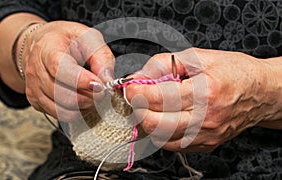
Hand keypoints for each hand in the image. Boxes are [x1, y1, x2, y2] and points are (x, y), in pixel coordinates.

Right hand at [22, 21, 114, 120]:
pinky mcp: (35, 101)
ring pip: (61, 109)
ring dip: (83, 107)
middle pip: (62, 94)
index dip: (81, 81)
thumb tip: (107, 80)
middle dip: (88, 98)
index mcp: (48, 49)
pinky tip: (81, 100)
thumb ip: (102, 57)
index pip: (60, 69)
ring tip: (92, 96)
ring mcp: (33, 87)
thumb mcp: (89, 38)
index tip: (99, 85)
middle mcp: (36, 70)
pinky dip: (75, 112)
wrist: (43, 44)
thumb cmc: (68, 40)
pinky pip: (58, 115)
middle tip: (101, 92)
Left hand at [126, 48, 279, 151]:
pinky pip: (172, 144)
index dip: (136, 91)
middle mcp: (205, 118)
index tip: (129, 86)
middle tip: (135, 96)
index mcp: (204, 92)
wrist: (260, 93)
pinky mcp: (206, 145)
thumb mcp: (199, 57)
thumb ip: (165, 63)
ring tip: (149, 106)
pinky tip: (163, 117)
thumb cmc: (233, 71)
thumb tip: (139, 76)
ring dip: (147, 121)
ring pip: (160, 137)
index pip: (158, 97)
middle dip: (137, 109)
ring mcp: (205, 135)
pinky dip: (160, 132)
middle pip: (155, 123)